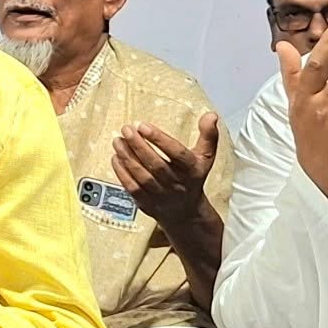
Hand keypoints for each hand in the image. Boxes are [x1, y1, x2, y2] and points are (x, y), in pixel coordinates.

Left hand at [113, 114, 220, 228]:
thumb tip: (211, 115)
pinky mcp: (146, 203)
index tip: (143, 125)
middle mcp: (177, 184)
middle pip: (156, 165)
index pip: (177, 154)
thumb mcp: (205, 157)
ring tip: (118, 140)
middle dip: (139, 146)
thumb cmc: (192, 177)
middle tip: (127, 129)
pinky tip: (116, 157)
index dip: (160, 139)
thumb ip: (208, 136)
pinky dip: (122, 173)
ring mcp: (161, 195)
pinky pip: (132, 188)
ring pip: (142, 176)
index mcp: (192, 170)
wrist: (185, 212)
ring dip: (127, 157)